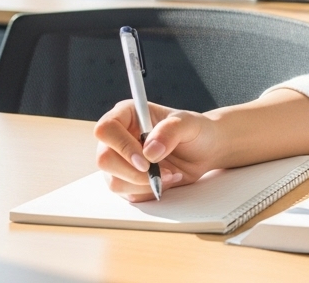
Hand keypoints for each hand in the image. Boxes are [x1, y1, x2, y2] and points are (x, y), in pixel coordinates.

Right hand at [93, 99, 226, 201]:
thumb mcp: (189, 124)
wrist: (204, 151)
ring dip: (145, 184)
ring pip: (114, 181)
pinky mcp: (126, 180)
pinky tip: (165, 180)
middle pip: (104, 160)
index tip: (145, 161)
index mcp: (127, 115)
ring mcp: (119, 160)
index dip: (121, 146)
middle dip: (134, 172)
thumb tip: (149, 151)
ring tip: (170, 174)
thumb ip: (170, 131)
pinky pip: (128, 194)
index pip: (106, 129)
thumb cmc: (195, 131)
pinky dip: (149, 192)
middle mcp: (117, 138)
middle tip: (161, 172)